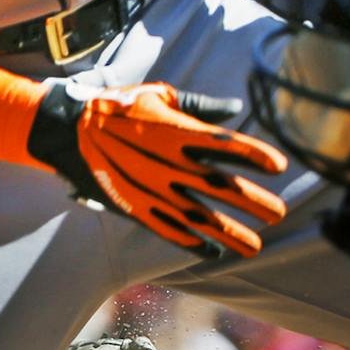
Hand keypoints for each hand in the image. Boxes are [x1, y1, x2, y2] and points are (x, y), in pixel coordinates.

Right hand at [29, 82, 290, 256]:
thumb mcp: (159, 96)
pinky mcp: (135, 207)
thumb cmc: (118, 107)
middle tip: (279, 213)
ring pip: (200, 217)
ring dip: (230, 233)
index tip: (280, 166)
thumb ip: (199, 106)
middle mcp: (170, 164)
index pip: (227, 146)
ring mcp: (152, 189)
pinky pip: (168, 231)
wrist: (69, 129)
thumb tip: (234, 110)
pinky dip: (192, 244)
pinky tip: (212, 253)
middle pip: (222, 188)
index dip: (255, 156)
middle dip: (254, 202)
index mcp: (178, 132)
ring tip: (255, 246)